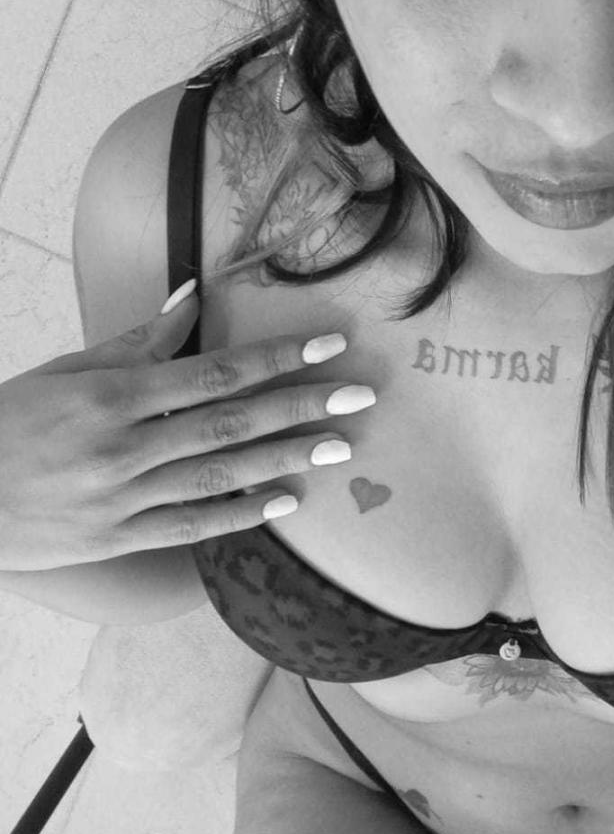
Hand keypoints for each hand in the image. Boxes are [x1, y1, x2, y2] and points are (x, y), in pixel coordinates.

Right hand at [0, 284, 372, 570]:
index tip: (328, 346)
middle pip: (230, 424)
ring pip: (220, 476)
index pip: (214, 373)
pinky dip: (240, 515)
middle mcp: (124, 448)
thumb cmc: (11, 421)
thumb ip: (141, 338)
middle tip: (359, 396)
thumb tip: (195, 293)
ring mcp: (123, 499)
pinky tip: (286, 502)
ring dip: (285, 459)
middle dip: (301, 406)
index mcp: (114, 396)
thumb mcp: (70, 368)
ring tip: (339, 445)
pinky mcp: (118, 540)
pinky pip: (192, 527)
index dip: (276, 358)